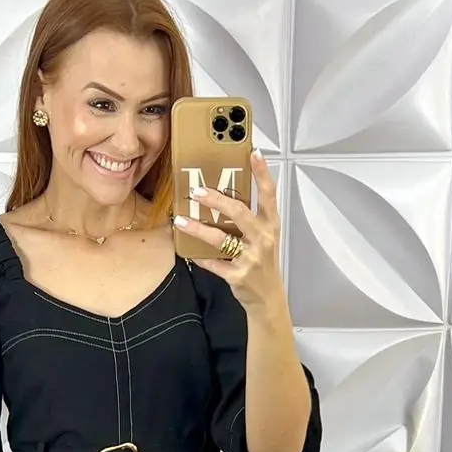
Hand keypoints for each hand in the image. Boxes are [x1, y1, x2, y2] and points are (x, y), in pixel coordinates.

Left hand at [174, 150, 284, 311]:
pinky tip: (187, 252)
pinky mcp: (238, 276)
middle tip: (197, 190)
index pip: (269, 195)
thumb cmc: (263, 264)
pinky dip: (199, 257)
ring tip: (180, 220)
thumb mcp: (264, 239)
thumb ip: (251, 221)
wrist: (268, 298)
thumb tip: (224, 199)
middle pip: (240, 213)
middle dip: (217, 200)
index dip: (262, 173)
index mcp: (271, 226)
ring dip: (197, 229)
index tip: (253, 153)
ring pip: (221, 239)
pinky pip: (213, 263)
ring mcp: (251, 258)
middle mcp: (263, 239)